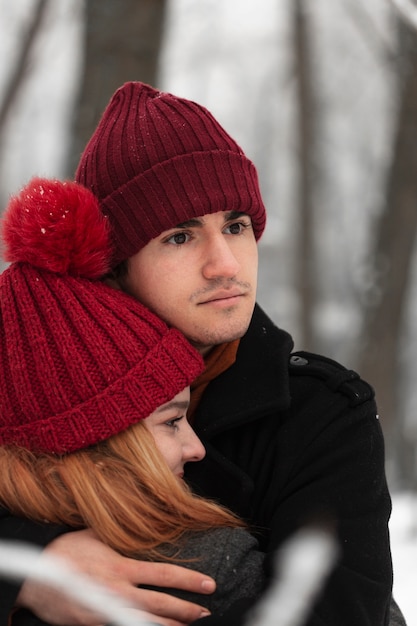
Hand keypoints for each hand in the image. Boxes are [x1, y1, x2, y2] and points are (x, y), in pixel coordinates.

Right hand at [16, 529, 214, 625]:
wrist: (36, 576)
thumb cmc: (67, 550)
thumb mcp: (97, 534)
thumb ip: (123, 536)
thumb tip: (147, 522)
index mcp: (121, 567)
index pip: (164, 574)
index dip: (189, 581)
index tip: (208, 584)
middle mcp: (118, 592)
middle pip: (160, 605)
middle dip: (186, 609)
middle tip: (206, 610)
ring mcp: (106, 612)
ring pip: (146, 622)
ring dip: (170, 625)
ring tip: (189, 625)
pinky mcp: (95, 625)